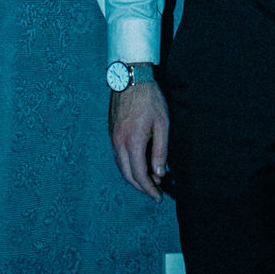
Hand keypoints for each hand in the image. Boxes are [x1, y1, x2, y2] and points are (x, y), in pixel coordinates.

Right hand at [108, 78, 169, 200]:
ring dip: (134, 177)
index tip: (159, 196)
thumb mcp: (162, 124)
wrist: (131, 77)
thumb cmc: (150, 99)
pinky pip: (118, 156)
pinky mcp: (112, 132)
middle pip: (128, 175)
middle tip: (155, 192)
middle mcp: (119, 143)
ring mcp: (113, 138)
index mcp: (133, 141)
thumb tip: (159, 173)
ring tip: (149, 181)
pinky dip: (128, 166)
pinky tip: (138, 165)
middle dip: (142, 187)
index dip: (149, 189)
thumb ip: (160, 150)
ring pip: (121, 167)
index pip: (139, 174)